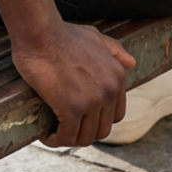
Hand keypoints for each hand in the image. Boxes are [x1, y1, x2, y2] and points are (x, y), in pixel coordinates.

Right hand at [13, 21, 134, 145]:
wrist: (39, 31)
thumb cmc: (61, 33)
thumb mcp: (94, 37)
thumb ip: (113, 50)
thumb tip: (131, 63)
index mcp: (116, 75)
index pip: (115, 115)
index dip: (98, 119)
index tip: (81, 117)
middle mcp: (108, 90)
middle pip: (102, 130)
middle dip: (84, 131)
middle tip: (65, 126)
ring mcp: (91, 101)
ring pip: (85, 137)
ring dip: (69, 138)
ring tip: (53, 132)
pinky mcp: (71, 108)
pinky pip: (66, 136)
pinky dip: (54, 140)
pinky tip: (45, 134)